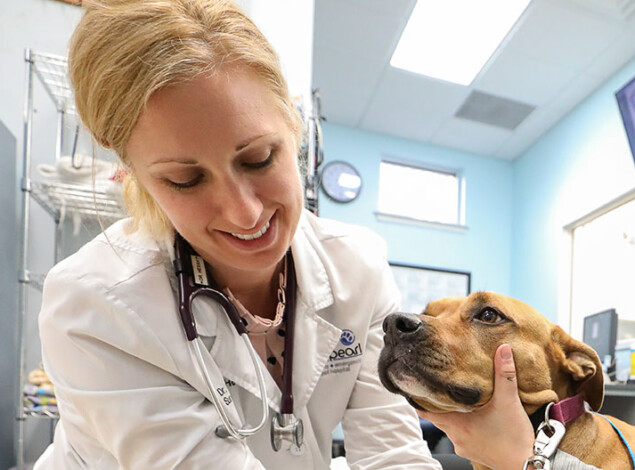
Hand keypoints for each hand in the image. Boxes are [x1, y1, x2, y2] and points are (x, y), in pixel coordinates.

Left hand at [418, 344, 534, 469]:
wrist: (527, 464)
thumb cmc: (514, 436)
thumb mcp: (509, 400)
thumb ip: (504, 373)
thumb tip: (503, 348)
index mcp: (456, 422)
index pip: (424, 410)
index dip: (418, 398)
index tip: (416, 385)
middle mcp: (455, 435)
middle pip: (436, 415)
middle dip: (436, 401)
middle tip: (436, 384)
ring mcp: (462, 445)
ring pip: (448, 425)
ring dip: (451, 412)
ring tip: (454, 397)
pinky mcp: (472, 451)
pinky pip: (460, 435)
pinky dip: (462, 424)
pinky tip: (473, 416)